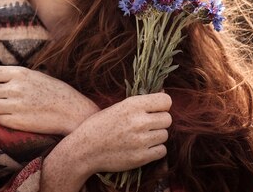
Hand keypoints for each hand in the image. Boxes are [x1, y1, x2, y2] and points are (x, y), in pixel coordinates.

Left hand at [0, 65, 99, 135]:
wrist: (72, 111)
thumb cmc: (55, 91)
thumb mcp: (35, 75)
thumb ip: (14, 76)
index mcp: (19, 73)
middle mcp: (15, 88)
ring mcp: (15, 106)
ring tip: (6, 107)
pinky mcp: (17, 122)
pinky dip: (2, 118)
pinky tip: (14, 116)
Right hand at [56, 93, 171, 175]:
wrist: (85, 149)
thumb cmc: (100, 125)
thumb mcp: (118, 107)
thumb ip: (140, 103)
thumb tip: (164, 94)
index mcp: (132, 105)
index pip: (166, 101)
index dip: (162, 105)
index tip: (156, 110)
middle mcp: (138, 121)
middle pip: (167, 119)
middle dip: (160, 121)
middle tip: (147, 125)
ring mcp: (140, 140)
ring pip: (165, 135)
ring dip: (156, 136)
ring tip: (141, 137)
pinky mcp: (141, 157)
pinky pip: (162, 151)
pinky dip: (155, 150)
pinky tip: (143, 147)